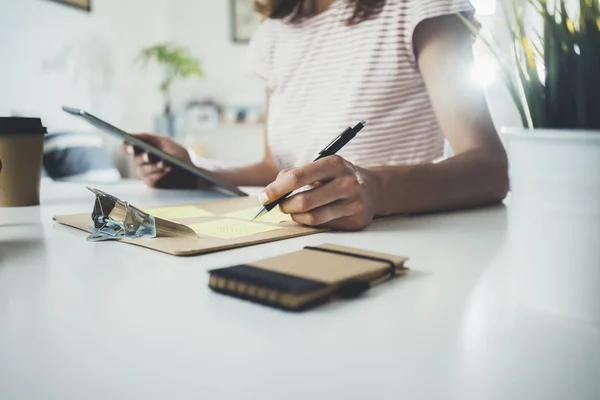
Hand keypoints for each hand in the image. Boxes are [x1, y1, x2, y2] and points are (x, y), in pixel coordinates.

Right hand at [122, 133, 202, 188]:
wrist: (193, 171)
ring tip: (166, 164)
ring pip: (143, 170)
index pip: (128, 147)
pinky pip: (151, 180)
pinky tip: (166, 171)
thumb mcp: (166, 142)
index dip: (126, 147)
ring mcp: (146, 174)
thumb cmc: (179, 154)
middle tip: (149, 156)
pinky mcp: (152, 183)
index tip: (130, 147)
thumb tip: (132, 135)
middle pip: (136, 159)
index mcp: (143, 149)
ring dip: (154, 166)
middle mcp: (142, 162)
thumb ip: (148, 137)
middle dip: (143, 157)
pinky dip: (159, 175)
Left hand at [258, 155, 381, 229]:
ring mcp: (353, 203)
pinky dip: (310, 222)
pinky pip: (324, 226)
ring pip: (312, 217)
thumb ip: (295, 174)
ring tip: (294, 210)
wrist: (374, 188)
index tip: (263, 197)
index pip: (297, 177)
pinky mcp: (355, 220)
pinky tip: (311, 215)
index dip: (276, 189)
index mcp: (334, 163)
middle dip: (284, 206)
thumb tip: (271, 192)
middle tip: (280, 206)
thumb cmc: (338, 176)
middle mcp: (346, 182)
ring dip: (296, 217)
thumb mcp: (320, 166)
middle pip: (303, 201)